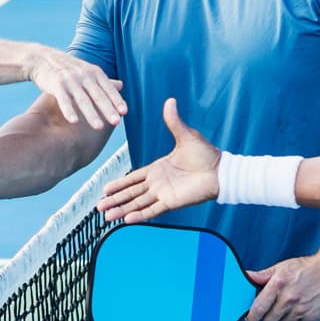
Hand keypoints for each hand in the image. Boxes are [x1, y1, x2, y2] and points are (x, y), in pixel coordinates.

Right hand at [28, 47, 125, 128]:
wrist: (42, 58)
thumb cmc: (68, 68)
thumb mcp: (87, 70)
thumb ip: (103, 80)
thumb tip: (122, 85)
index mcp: (94, 72)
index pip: (108, 88)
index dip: (116, 100)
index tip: (124, 112)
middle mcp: (84, 75)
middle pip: (98, 95)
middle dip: (108, 109)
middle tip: (116, 122)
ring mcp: (70, 79)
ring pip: (83, 99)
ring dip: (91, 114)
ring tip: (99, 127)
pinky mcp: (56, 84)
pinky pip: (64, 100)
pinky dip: (69, 110)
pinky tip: (74, 121)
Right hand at [96, 98, 219, 222]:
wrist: (220, 170)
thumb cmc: (206, 154)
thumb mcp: (185, 135)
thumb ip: (174, 121)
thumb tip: (170, 101)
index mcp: (158, 169)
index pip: (133, 178)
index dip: (119, 183)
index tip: (105, 189)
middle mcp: (158, 183)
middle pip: (131, 193)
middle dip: (115, 200)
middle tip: (99, 206)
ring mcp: (164, 193)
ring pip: (137, 203)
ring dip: (122, 209)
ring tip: (107, 216)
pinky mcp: (172, 201)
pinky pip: (152, 210)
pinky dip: (140, 215)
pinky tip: (127, 219)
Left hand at [243, 254, 319, 320]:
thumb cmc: (307, 267)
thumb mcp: (282, 267)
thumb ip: (263, 275)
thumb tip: (246, 277)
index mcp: (278, 285)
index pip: (258, 308)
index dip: (252, 316)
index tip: (250, 318)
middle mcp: (289, 299)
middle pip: (269, 320)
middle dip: (269, 315)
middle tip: (274, 307)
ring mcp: (301, 309)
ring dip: (283, 317)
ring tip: (290, 304)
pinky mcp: (312, 316)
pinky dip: (297, 318)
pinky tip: (302, 306)